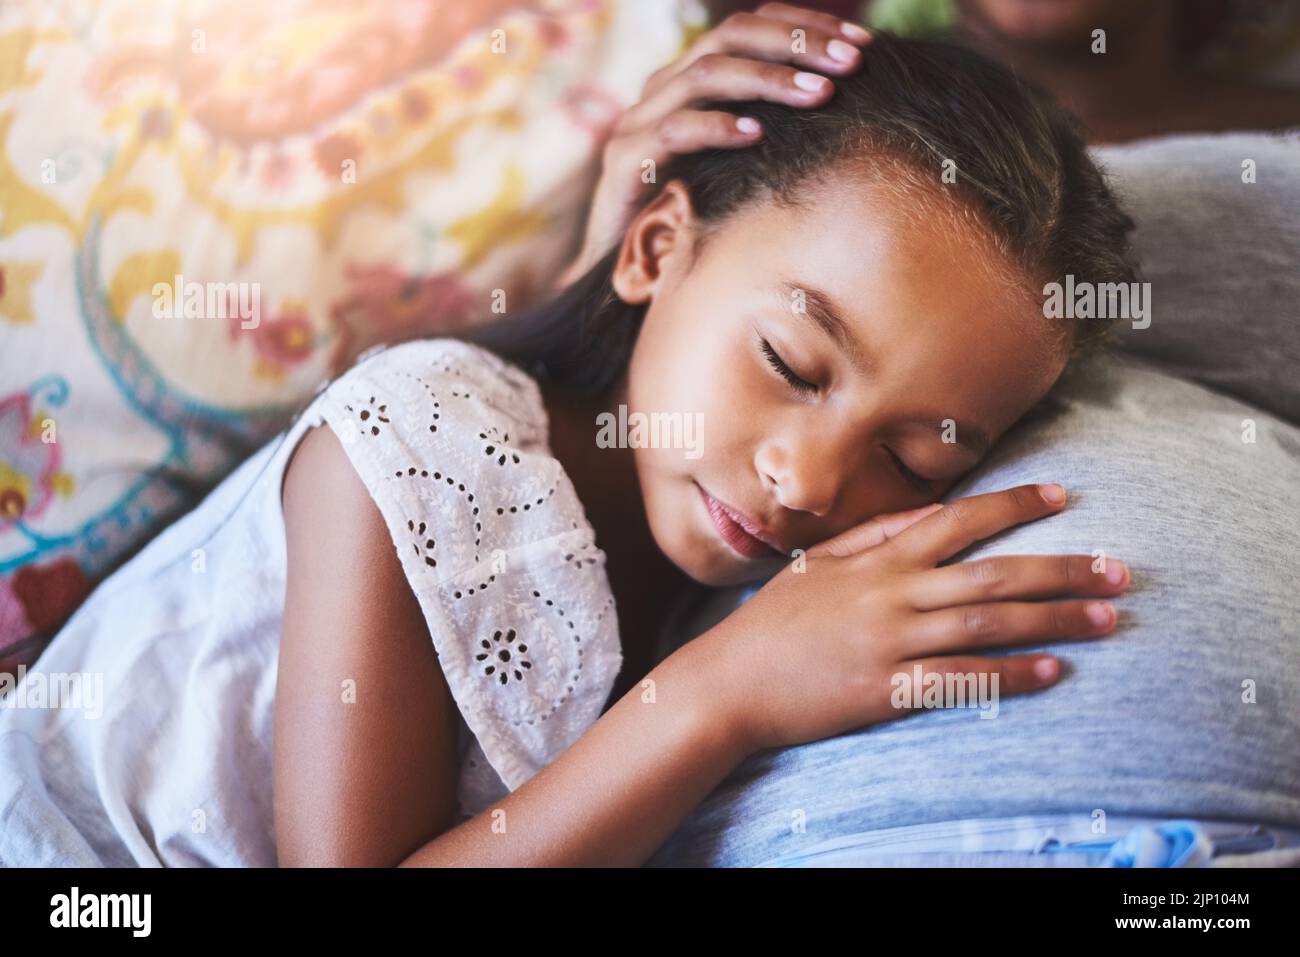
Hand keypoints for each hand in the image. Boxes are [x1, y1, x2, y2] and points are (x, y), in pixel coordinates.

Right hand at [556, 2, 871, 288]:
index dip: (807, 26)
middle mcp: (663, 88)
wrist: (623, 274)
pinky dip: (717, 127)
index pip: (752, 26)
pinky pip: (673, 131)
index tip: (864, 42)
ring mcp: (639, 121)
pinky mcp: (625, 161)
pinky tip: (758, 134)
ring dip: (769, 79)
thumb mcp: (743, 167)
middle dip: (798, 43)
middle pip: (732, 35)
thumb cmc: (695, 221)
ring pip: (706, 73)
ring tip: (820, 94)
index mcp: (692, 79)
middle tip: (852, 62)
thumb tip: (848, 110)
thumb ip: (777, 132)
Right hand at [700, 484, 1131, 752]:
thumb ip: (873, 535)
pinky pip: (961, 679)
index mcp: (877, 559)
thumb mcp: (819, 564)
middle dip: (1063, 570)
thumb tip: (928, 512)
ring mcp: (892, 642)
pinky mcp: (888, 690)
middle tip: (1120, 571)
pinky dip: (1010, 675)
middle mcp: (892, 594)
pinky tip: (1052, 673)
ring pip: (989, 622)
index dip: (1014, 504)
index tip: (1063, 497)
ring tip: (1106, 620)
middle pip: (994, 573)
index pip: (958, 519)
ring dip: (1054, 620)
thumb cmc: (774, 622)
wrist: (729, 682)